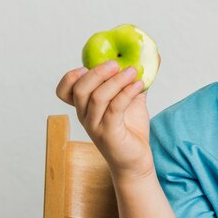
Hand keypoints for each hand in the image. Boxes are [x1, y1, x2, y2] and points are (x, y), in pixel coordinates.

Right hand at [55, 59, 157, 179]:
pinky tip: (140, 85)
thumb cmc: (131, 129)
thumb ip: (135, 80)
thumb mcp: (132, 99)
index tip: (88, 66)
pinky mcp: (109, 134)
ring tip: (134, 72)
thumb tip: (153, 57)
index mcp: (85, 107)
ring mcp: (95, 126)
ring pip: (97, 98)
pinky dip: (127, 93)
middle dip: (98, 72)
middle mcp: (85, 116)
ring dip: (117, 80)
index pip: (64, 91)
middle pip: (80, 89)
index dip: (71, 76)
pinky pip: (114, 109)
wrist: (136, 160)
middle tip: (117, 63)